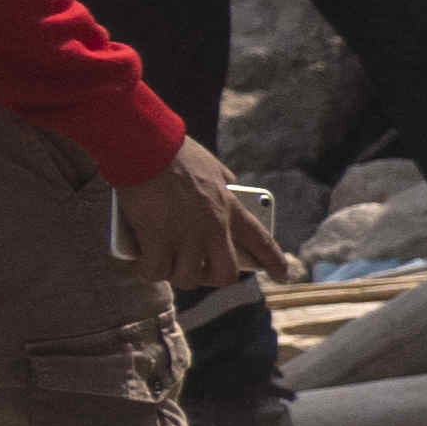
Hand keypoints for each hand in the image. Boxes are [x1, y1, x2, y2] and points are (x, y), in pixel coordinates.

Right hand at [110, 140, 292, 299]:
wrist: (147, 147)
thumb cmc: (175, 153)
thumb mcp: (212, 167)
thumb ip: (224, 182)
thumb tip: (230, 183)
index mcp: (230, 208)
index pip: (261, 240)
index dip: (273, 261)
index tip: (283, 275)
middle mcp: (213, 228)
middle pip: (225, 273)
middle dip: (212, 278)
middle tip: (199, 272)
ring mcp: (186, 236)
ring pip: (187, 277)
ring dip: (174, 273)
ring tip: (163, 261)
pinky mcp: (157, 239)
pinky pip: (156, 270)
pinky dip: (148, 271)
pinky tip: (143, 264)